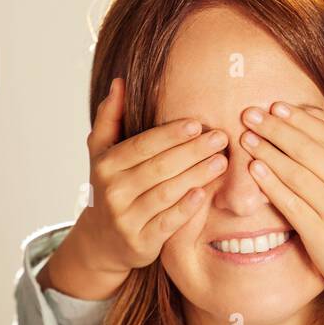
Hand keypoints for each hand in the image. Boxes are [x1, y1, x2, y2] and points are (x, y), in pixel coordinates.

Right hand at [41, 78, 227, 299]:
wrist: (102, 240)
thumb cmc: (111, 186)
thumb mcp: (102, 152)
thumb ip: (110, 118)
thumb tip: (119, 82)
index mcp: (105, 164)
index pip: (142, 145)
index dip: (170, 134)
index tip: (197, 123)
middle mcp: (112, 191)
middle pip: (159, 167)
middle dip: (192, 151)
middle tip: (221, 138)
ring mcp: (126, 218)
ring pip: (166, 192)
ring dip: (196, 175)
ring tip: (221, 162)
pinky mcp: (141, 242)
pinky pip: (167, 222)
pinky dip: (186, 208)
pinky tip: (204, 193)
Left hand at [238, 102, 323, 305]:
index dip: (299, 119)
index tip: (275, 106)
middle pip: (308, 150)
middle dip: (276, 129)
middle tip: (250, 114)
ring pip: (297, 173)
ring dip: (268, 152)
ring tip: (247, 138)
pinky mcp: (321, 234)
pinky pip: (291, 203)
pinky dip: (271, 184)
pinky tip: (254, 169)